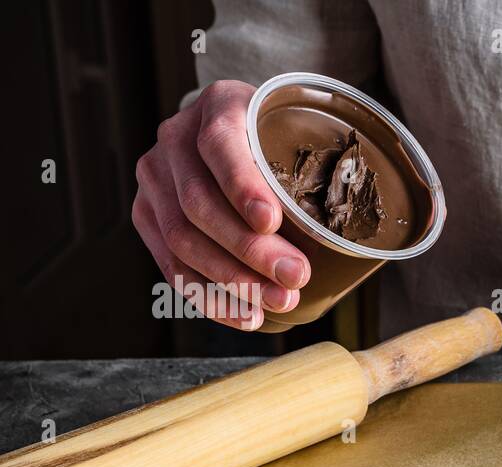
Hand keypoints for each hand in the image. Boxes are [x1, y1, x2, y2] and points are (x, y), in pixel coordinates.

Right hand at [132, 80, 309, 329]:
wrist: (237, 134)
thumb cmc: (280, 143)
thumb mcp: (299, 138)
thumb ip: (310, 171)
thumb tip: (344, 236)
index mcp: (219, 107)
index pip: (220, 146)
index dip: (243, 187)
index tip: (272, 221)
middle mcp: (177, 139)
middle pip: (200, 203)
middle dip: (250, 250)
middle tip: (295, 277)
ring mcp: (157, 178)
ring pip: (183, 239)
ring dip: (234, 281)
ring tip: (279, 301)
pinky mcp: (148, 214)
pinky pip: (173, 265)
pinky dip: (212, 297)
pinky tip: (247, 315)